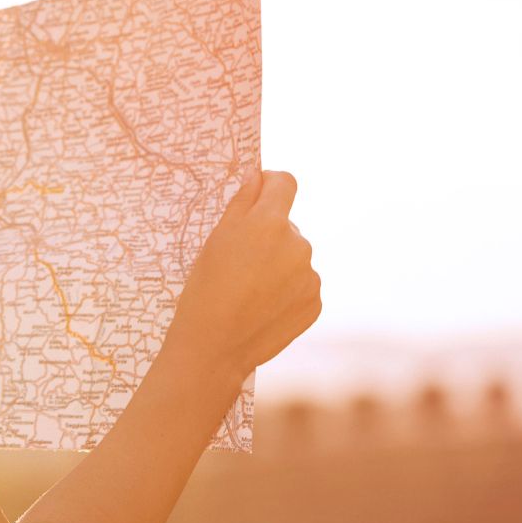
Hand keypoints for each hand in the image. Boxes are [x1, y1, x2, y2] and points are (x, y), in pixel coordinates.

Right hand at [166, 169, 320, 384]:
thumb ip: (242, 202)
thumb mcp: (216, 238)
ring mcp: (310, 275)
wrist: (215, 346)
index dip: (270, 185)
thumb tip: (258, 176)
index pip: (285, 182)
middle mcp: (298, 244)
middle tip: (239, 262)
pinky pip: (302, 285)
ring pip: (294, 257)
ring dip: (278, 265)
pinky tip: (262, 306)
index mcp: (270, 222)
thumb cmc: (206, 288)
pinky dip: (287, 291)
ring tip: (249, 290)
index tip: (256, 197)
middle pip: (286, 225)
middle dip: (268, 235)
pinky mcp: (315, 302)